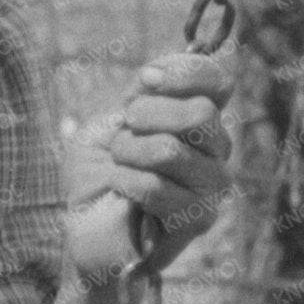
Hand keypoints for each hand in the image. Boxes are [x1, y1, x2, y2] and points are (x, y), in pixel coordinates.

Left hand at [66, 51, 230, 286]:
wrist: (85, 230)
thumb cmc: (98, 175)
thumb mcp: (109, 121)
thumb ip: (139, 96)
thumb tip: (155, 74)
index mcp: (199, 121)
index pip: (218, 83)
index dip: (184, 73)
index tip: (145, 79)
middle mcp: (215, 152)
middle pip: (201, 114)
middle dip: (146, 115)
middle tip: (123, 131)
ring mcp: (212, 187)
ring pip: (171, 150)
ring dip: (128, 153)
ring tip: (118, 165)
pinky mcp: (198, 219)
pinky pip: (156, 186)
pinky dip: (124, 183)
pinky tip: (121, 193)